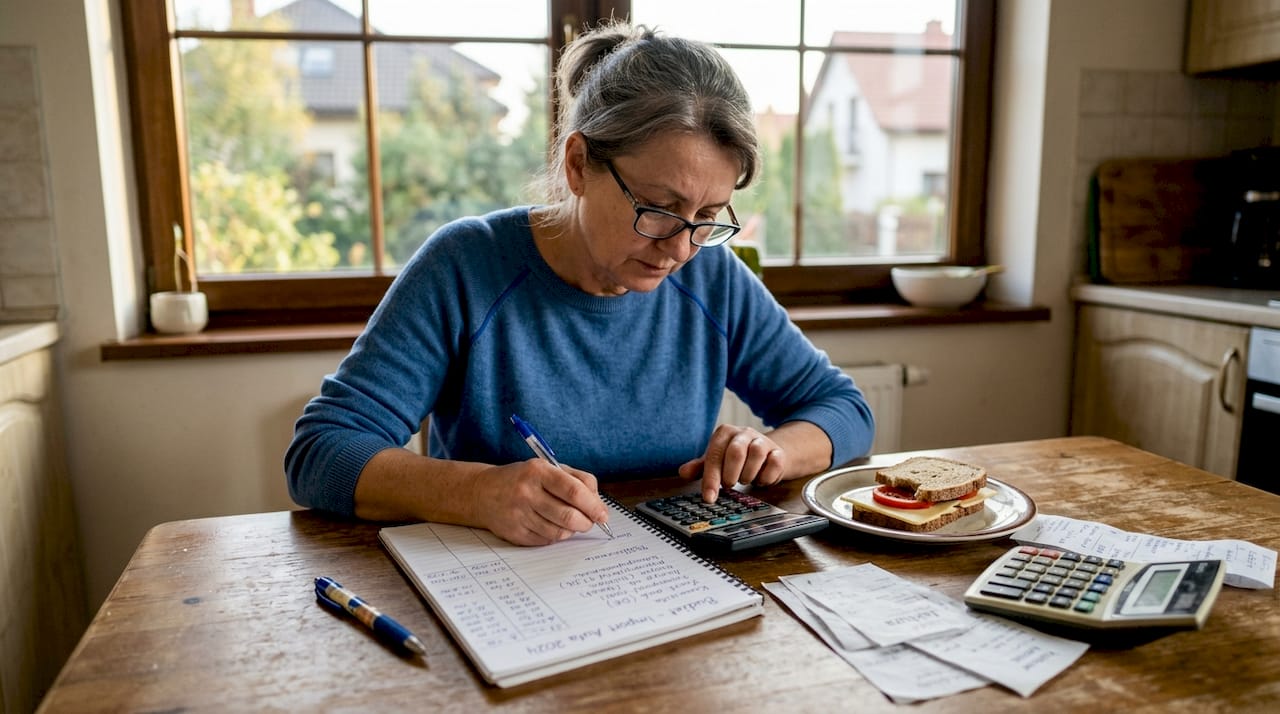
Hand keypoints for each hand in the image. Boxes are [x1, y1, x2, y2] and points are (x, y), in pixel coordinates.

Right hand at [472, 459, 608, 545]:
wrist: (483, 492)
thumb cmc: (523, 479)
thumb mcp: (548, 468)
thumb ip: (577, 479)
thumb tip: (598, 503)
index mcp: (538, 471)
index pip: (573, 491)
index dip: (593, 505)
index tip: (603, 514)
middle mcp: (527, 493)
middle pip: (569, 516)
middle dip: (586, 522)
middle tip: (590, 521)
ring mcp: (519, 515)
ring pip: (559, 532)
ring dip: (571, 530)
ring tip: (569, 521)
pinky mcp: (515, 533)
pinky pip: (546, 540)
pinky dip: (555, 535)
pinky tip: (550, 524)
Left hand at [677, 424, 785, 502]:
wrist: (767, 453)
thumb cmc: (737, 458)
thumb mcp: (716, 461)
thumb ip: (700, 467)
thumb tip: (683, 472)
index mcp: (724, 433)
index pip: (714, 454)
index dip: (711, 478)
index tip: (709, 497)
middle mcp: (743, 433)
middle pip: (735, 451)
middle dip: (730, 474)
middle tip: (729, 485)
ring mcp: (762, 441)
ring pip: (756, 453)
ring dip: (748, 474)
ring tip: (744, 480)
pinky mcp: (778, 452)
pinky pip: (774, 462)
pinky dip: (766, 476)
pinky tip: (760, 480)